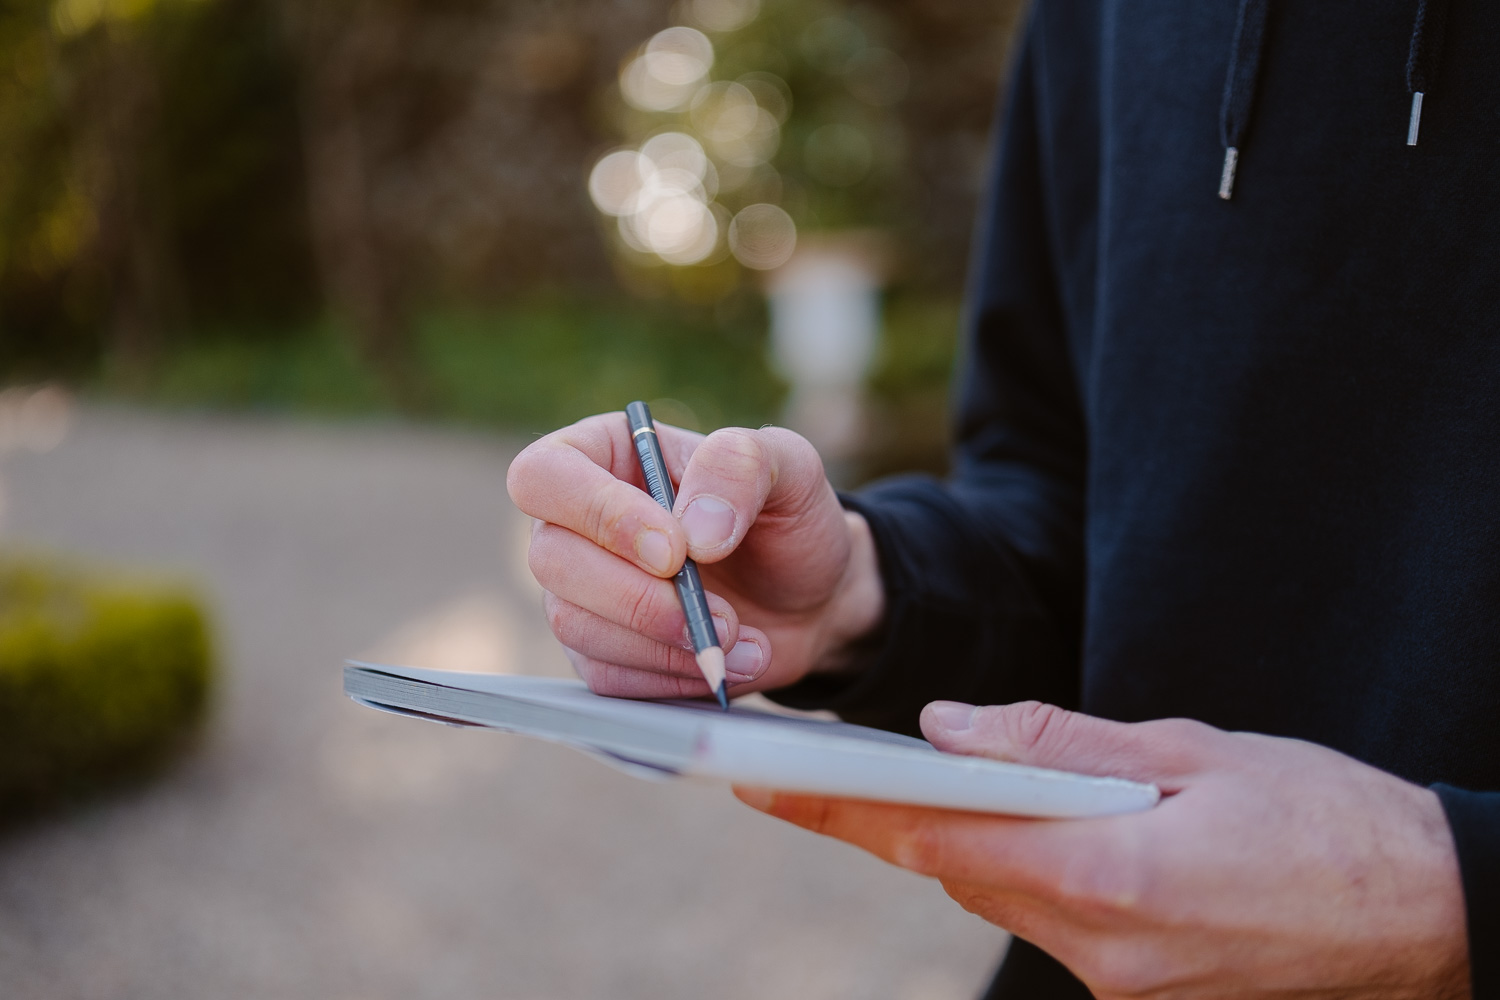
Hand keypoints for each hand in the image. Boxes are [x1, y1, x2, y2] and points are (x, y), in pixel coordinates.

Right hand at [506, 414, 884, 698]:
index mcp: (603, 453)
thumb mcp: (789, 467)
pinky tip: (727, 662)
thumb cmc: (787, 520)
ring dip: (663, 643)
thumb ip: (741, 467)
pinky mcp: (599, 652)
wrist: (811, 598)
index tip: (675, 550)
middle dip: (639, 597)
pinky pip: (605, 676)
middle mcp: (575, 522)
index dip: (600, 515)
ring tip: (739, 637)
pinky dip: (671, 677)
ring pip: (574, 624)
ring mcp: (580, 591)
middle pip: (552, 560)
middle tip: (720, 613)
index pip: (544, 475)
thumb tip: (694, 530)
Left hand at [737, 702, 1470, 998]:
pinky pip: (1042, 919)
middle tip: (790, 763)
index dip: (839, 805)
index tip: (758, 777)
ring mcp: (1117, 984)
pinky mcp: (1134, 992)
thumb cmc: (1322, 817)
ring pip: (992, 895)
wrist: (1425, 913)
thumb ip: (1061, 744)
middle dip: (872, 815)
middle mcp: (1101, 948)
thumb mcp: (1193, 752)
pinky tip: (1002, 826)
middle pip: (950, 870)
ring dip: (943, 838)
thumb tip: (948, 727)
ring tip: (882, 777)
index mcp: (1112, 878)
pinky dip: (1005, 868)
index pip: (938, 837)